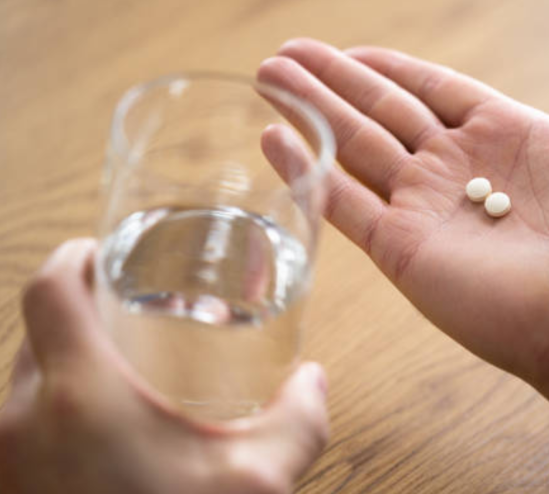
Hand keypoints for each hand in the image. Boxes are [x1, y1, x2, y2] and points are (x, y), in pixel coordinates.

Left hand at [0, 239, 328, 493]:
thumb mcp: (256, 485)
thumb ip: (298, 422)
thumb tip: (314, 380)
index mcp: (76, 395)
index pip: (50, 289)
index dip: (75, 255)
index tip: (102, 249)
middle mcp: (18, 421)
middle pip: (32, 328)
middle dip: (76, 308)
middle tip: (124, 304)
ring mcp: (4, 461)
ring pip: (21, 379)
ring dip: (60, 358)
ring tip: (117, 364)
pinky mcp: (8, 488)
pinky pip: (17, 424)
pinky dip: (49, 407)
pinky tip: (98, 431)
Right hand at [258, 38, 548, 444]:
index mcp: (505, 137)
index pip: (431, 90)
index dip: (387, 68)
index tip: (347, 50)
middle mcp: (456, 170)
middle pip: (379, 112)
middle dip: (330, 82)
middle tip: (282, 55)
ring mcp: (425, 209)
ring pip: (352, 148)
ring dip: (308, 113)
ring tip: (268, 79)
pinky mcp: (403, 250)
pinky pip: (343, 203)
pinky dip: (305, 172)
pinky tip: (272, 139)